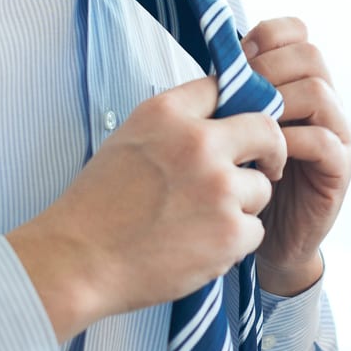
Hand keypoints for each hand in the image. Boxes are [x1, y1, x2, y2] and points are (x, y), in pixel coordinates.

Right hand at [9, 74, 285, 337]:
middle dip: (271, 150)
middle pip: (266, 130)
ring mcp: (218, 187)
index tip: (240, 125)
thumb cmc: (97, 206)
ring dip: (242, 206)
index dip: (236, 108)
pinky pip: (255, 231)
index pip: (222, 89)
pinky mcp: (230, 231)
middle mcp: (199, 143)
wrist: (79, 261)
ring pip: (261, 188)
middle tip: (268, 165)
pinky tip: (199, 247)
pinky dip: (234, 243)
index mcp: (168, 114)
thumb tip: (217, 118)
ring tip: (201, 222)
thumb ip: (175, 125)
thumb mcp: (129, 139)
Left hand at [241, 17, 350, 296]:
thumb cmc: (238, 181)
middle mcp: (322, 103)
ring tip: (249, 125)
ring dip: (278, 103)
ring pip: (319, 92)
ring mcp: (335, 135)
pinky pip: (323, 141)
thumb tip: (215, 59)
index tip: (239, 57)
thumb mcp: (229, 128)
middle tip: (238, 95)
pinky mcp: (338, 171)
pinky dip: (290, 142)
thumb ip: (230, 93)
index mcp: (296, 83)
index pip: (297, 34)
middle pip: (310, 56)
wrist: (258, 240)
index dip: (269, 35)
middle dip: (269, 69)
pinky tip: (264, 158)